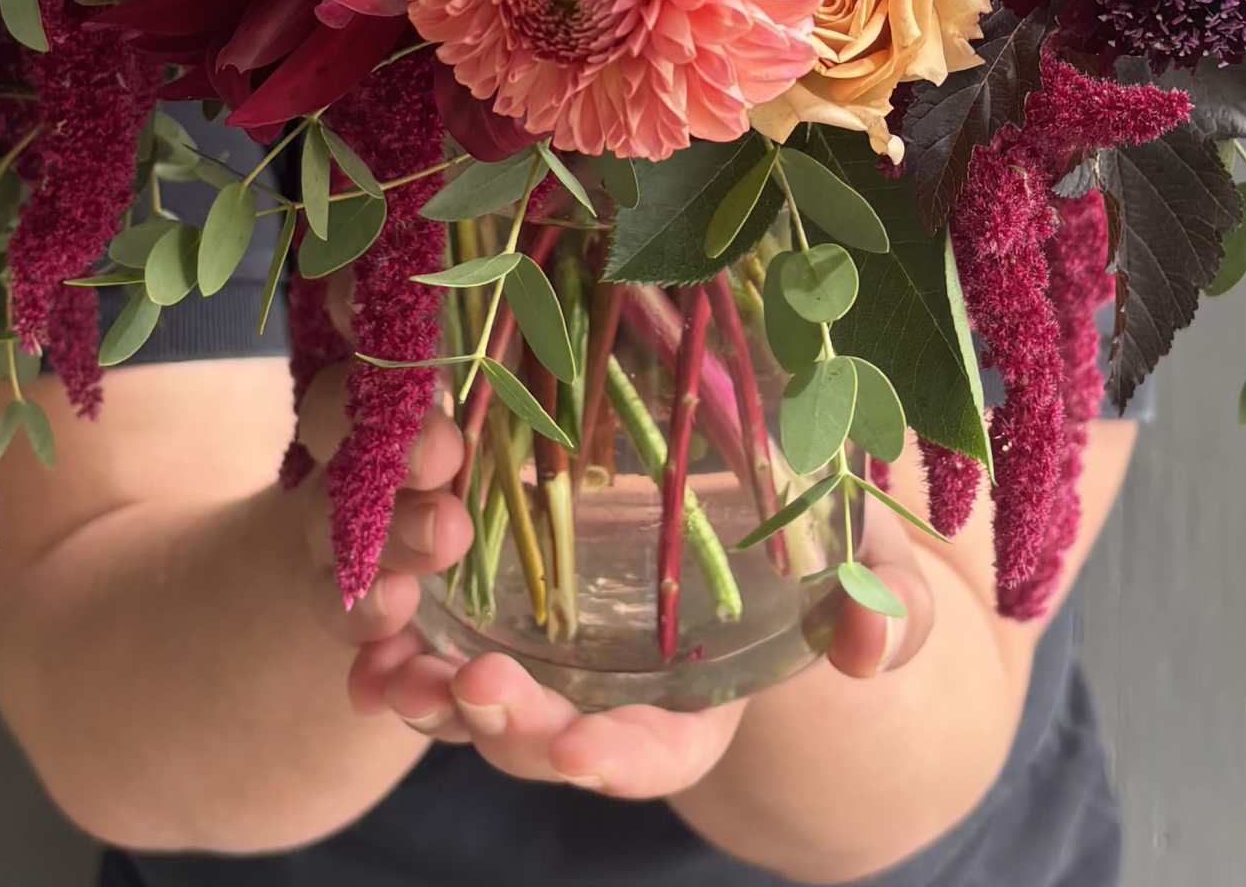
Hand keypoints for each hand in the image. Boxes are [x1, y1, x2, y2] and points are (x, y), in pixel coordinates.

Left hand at [300, 343, 936, 801]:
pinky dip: (398, 647)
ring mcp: (549, 656)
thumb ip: (879, 605)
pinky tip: (365, 635)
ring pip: (476, 701)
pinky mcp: (499, 600)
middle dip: (510, 730)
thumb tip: (866, 644)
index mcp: (698, 704)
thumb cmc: (817, 535)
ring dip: (430, 699)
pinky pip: (436, 638)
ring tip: (391, 677)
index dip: (623, 760)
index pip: (662, 753)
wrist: (748, 485)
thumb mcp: (864, 563)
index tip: (586, 756)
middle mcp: (611, 697)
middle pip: (551, 740)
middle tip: (473, 691)